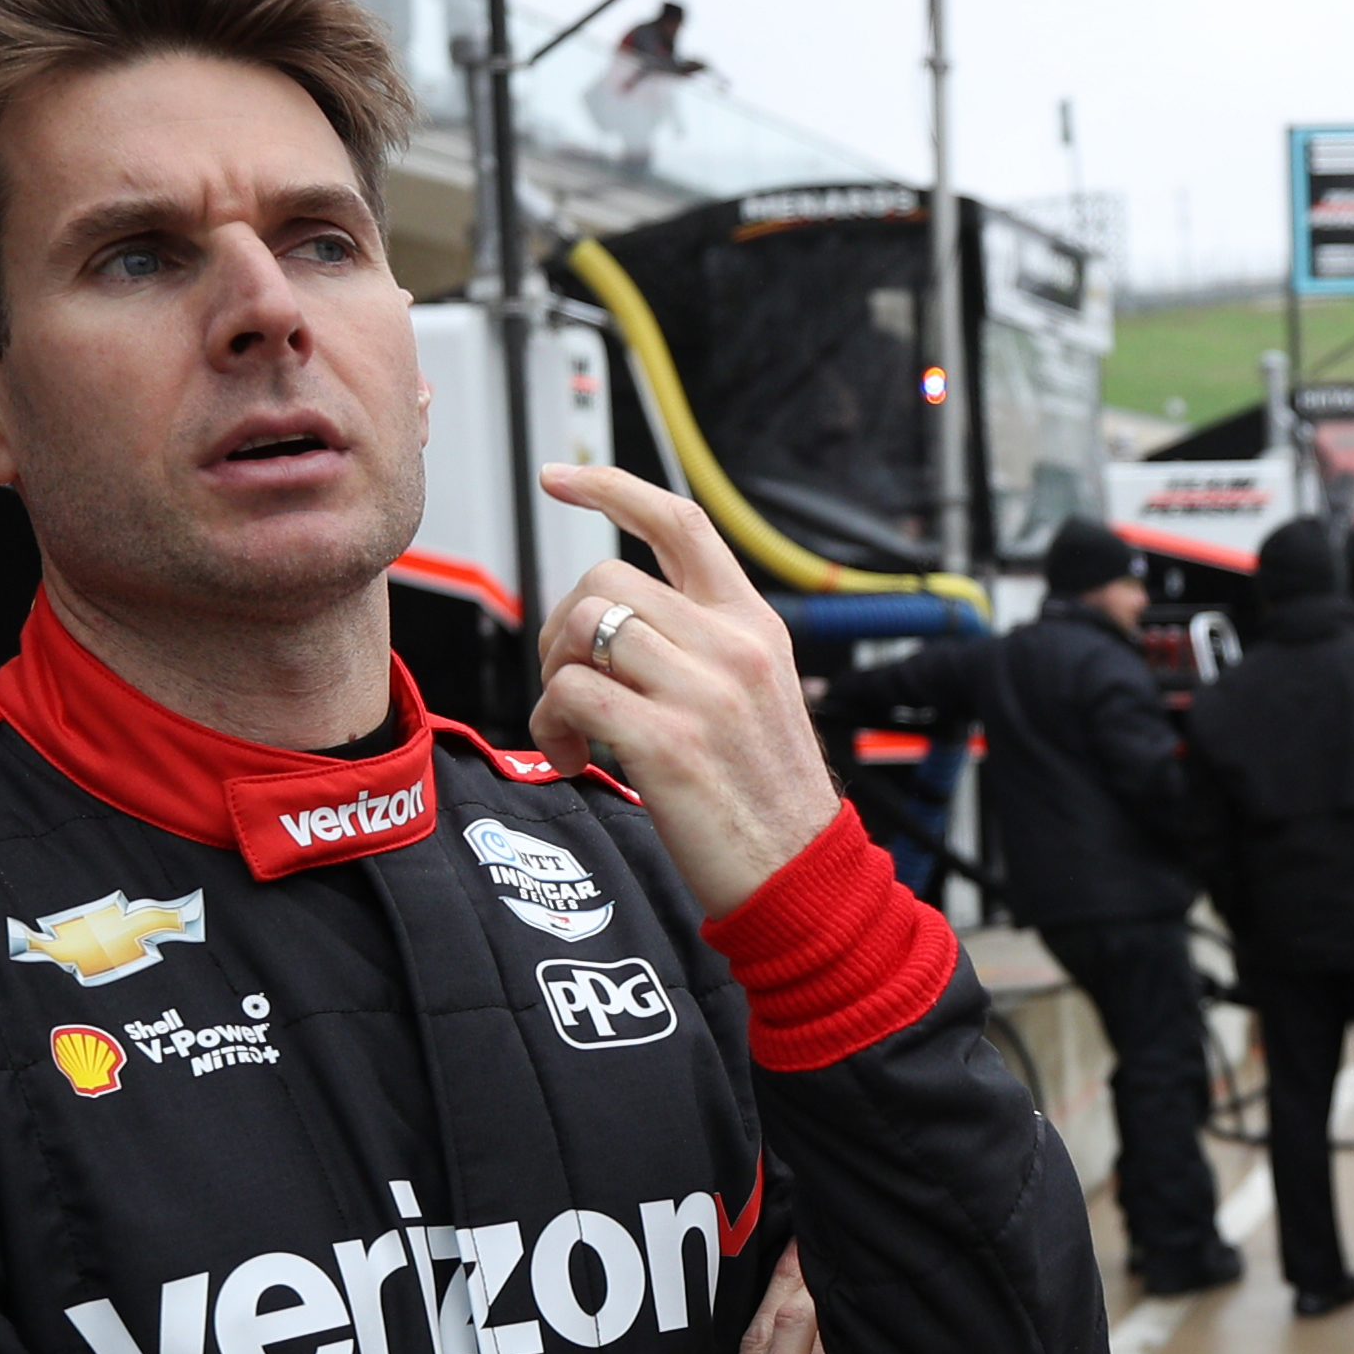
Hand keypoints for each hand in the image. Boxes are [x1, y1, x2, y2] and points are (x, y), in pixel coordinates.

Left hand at [532, 466, 848, 916]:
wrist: (802, 875)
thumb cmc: (767, 796)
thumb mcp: (759, 695)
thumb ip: (705, 645)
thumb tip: (619, 620)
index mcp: (755, 625)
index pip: (680, 522)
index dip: (612, 487)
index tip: (561, 477)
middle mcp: (733, 646)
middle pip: (607, 578)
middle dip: (564, 627)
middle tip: (571, 682)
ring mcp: (704, 693)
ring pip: (583, 628)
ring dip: (553, 676)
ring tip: (572, 725)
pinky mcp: (668, 743)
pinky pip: (570, 695)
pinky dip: (550, 725)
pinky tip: (572, 756)